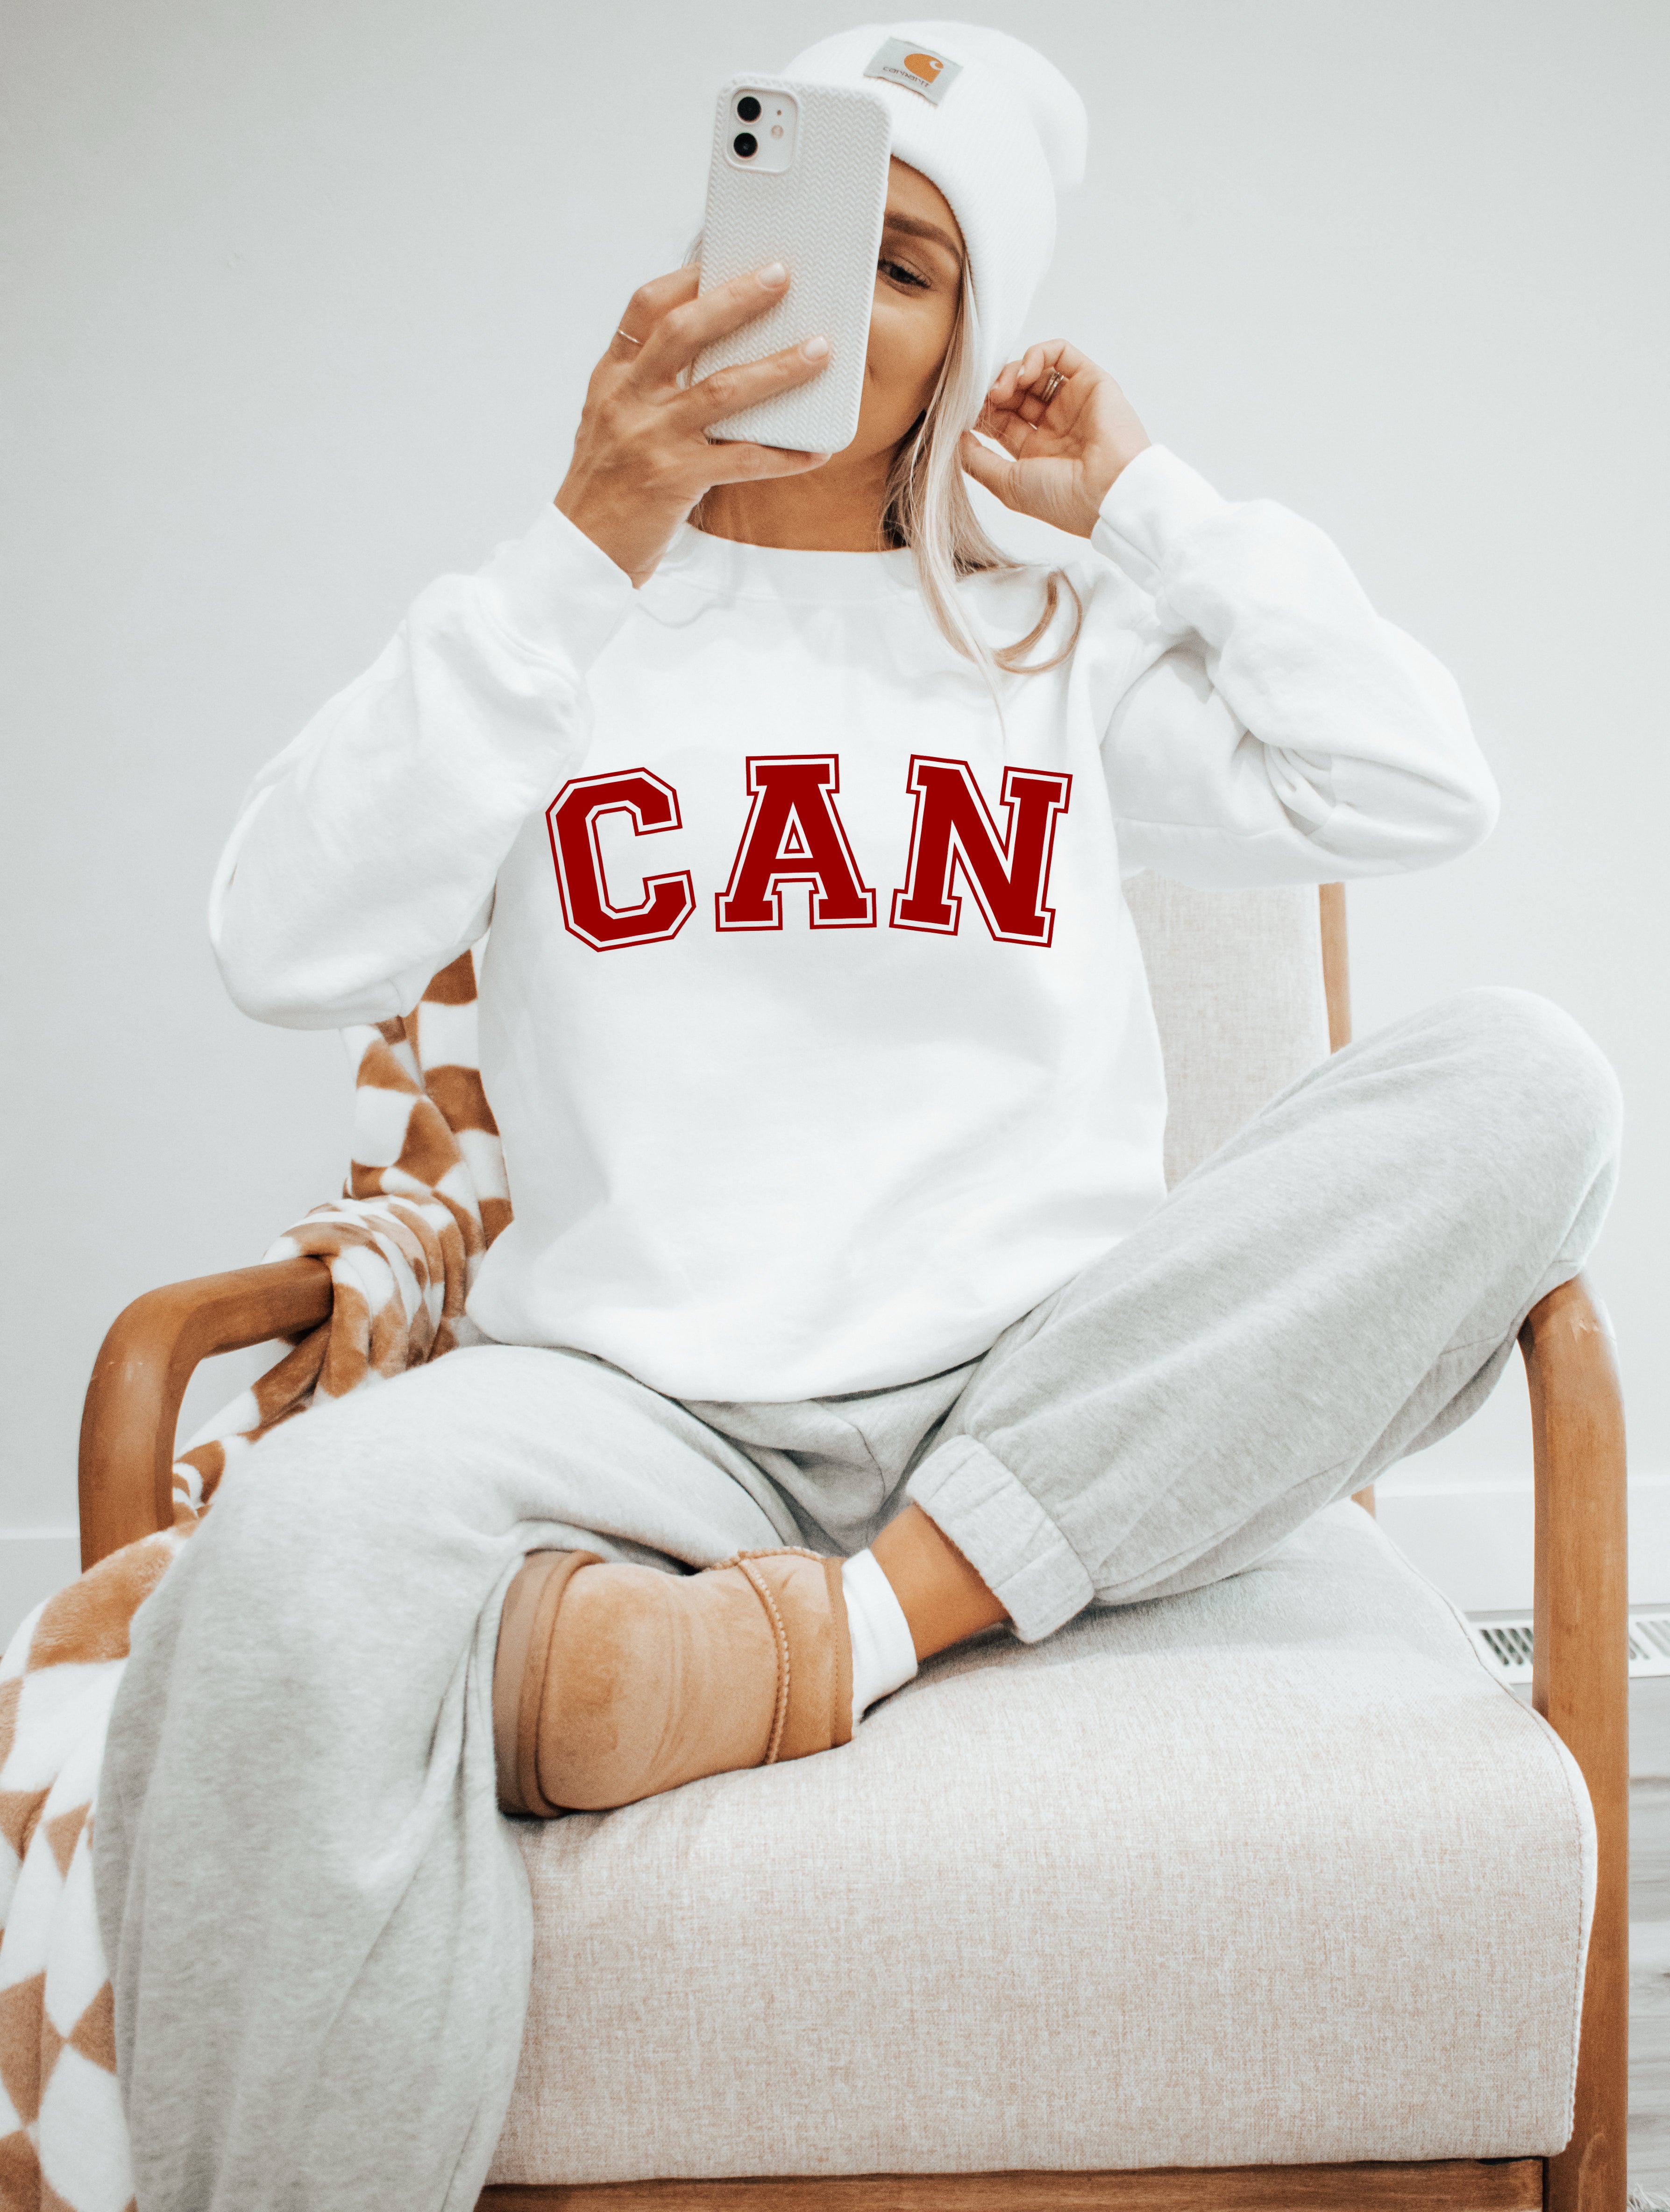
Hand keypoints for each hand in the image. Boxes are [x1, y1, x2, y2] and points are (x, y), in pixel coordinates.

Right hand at [556, 263, 831, 585]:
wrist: (580, 552)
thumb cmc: (605, 488)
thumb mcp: (612, 423)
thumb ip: (648, 386)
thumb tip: (712, 353)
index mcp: (612, 379)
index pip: (645, 308)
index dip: (687, 276)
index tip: (724, 251)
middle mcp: (627, 400)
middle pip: (684, 331)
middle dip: (737, 299)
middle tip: (781, 275)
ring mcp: (650, 439)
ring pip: (722, 389)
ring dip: (777, 367)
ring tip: (819, 351)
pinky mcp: (673, 480)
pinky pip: (741, 460)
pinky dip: (783, 455)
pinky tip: (815, 450)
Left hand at [959, 341, 1150, 539]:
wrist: (1109, 492)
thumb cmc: (1063, 499)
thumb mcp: (1007, 485)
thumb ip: (978, 462)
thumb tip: (957, 438)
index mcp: (1036, 453)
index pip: (1001, 420)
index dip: (982, 411)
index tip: (966, 412)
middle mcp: (1055, 426)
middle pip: (1015, 393)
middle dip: (994, 391)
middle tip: (984, 398)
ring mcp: (1073, 403)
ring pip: (1034, 371)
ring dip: (1010, 373)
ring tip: (1003, 389)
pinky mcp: (1091, 382)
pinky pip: (1061, 354)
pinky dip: (1037, 355)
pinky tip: (1025, 373)